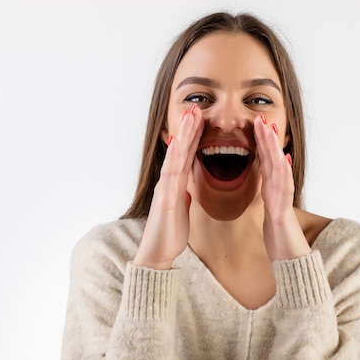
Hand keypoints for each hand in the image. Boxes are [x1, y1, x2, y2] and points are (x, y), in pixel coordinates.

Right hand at [133, 105, 203, 268]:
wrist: (158, 253)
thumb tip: (187, 189)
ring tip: (190, 116)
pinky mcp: (165, 199)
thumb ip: (183, 197)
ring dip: (183, 135)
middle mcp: (169, 182)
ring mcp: (165, 188)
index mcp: (176, 184)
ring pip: (175, 156)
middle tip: (196, 106)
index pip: (187, 155)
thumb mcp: (182, 211)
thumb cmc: (169, 233)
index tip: (201, 119)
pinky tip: (178, 144)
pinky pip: (170, 175)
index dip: (194, 136)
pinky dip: (174, 158)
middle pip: (180, 150)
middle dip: (188, 128)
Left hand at [254, 114, 310, 260]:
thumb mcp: (268, 213)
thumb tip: (265, 183)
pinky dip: (283, 173)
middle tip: (260, 117)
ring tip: (270, 129)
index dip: (260, 142)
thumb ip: (267, 197)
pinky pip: (284, 190)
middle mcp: (279, 191)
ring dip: (274, 148)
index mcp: (271, 191)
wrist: (291, 261)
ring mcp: (283, 200)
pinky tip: (282, 159)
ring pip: (278, 169)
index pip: (265, 161)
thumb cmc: (279, 238)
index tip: (254, 124)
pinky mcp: (283, 213)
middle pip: (272, 159)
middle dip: (266, 138)